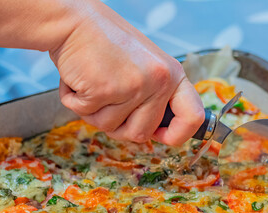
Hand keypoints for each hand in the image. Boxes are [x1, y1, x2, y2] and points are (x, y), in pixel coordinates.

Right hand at [49, 0, 203, 145]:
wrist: (75, 21)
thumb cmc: (107, 45)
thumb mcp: (145, 67)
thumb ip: (154, 98)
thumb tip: (155, 132)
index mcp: (173, 75)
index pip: (193, 117)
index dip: (177, 134)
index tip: (159, 135)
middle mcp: (159, 81)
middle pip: (141, 133)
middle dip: (118, 125)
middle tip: (106, 99)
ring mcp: (134, 86)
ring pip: (110, 127)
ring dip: (93, 111)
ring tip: (93, 81)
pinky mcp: (106, 90)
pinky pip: (85, 114)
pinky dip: (74, 101)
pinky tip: (79, 78)